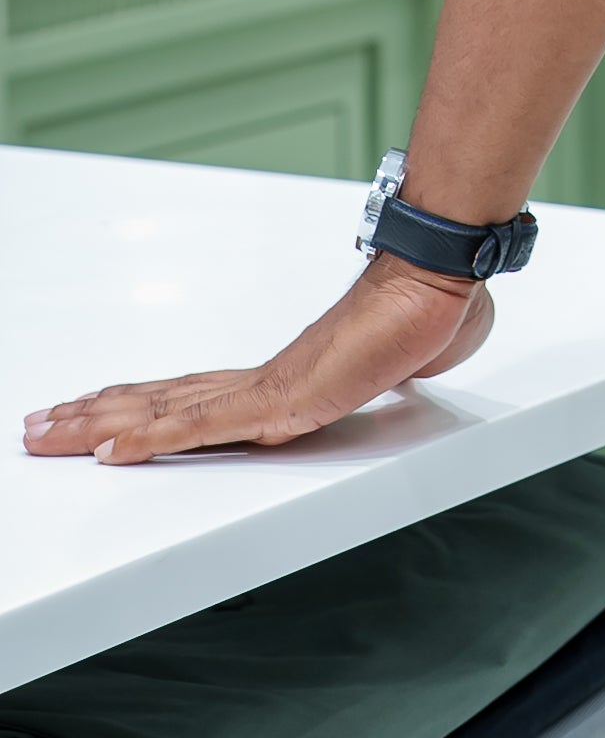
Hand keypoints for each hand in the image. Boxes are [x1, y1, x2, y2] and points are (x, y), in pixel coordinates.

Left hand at [21, 257, 491, 465]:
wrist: (432, 287)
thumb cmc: (425, 315)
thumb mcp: (404, 364)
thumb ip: (398, 370)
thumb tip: (425, 359)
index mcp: (282, 380)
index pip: (191, 395)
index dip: (140, 403)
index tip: (96, 410)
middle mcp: (258, 381)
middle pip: (157, 398)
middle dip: (91, 413)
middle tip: (39, 422)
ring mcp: (261, 390)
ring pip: (158, 411)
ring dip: (95, 423)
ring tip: (46, 432)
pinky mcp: (274, 402)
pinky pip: (196, 428)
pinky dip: (147, 438)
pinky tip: (109, 450)